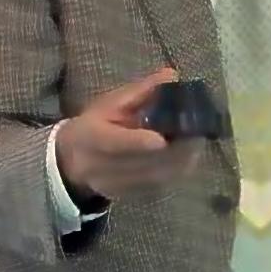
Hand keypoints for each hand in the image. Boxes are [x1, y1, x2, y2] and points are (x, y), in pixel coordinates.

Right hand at [55, 70, 202, 205]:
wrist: (73, 161)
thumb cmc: (95, 124)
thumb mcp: (110, 103)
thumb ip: (141, 91)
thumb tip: (172, 76)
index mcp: (90, 137)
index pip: (114, 144)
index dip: (137, 143)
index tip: (161, 140)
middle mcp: (99, 167)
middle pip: (141, 164)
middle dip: (174, 149)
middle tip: (197, 131)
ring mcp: (115, 186)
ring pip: (155, 178)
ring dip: (181, 160)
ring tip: (197, 140)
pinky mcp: (129, 196)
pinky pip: (159, 185)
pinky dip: (178, 170)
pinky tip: (188, 154)